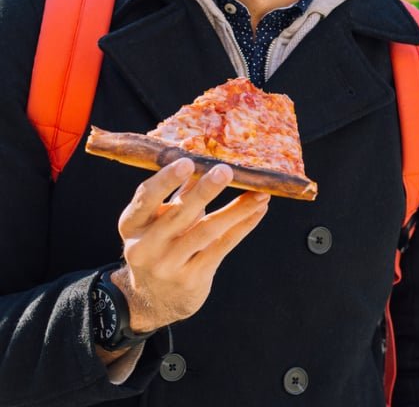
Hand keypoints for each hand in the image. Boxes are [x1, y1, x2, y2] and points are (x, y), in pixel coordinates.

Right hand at [111, 157, 269, 331]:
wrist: (155, 299)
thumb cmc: (162, 242)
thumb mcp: (161, 217)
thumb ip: (179, 186)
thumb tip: (195, 145)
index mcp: (132, 224)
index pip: (145, 198)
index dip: (165, 180)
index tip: (187, 162)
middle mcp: (145, 246)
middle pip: (179, 214)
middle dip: (205, 191)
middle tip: (227, 170)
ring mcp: (168, 265)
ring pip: (206, 231)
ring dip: (236, 209)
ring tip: (260, 192)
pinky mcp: (192, 278)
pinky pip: (222, 247)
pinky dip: (243, 225)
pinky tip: (259, 209)